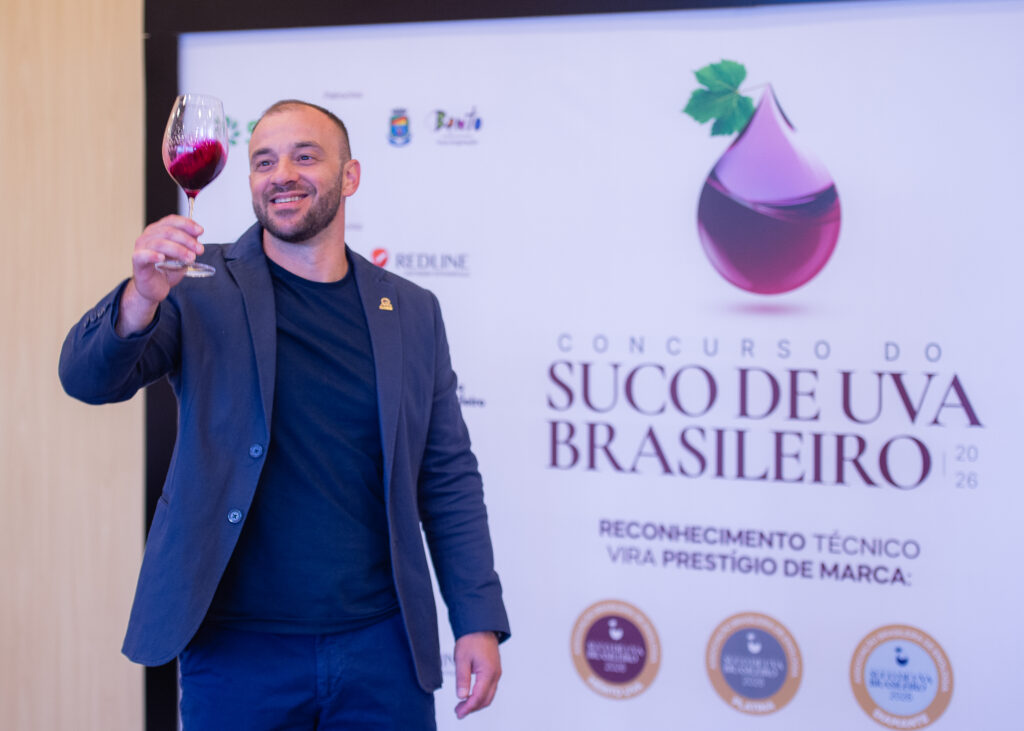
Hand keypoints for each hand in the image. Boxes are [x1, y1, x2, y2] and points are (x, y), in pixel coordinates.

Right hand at [117, 216, 203, 335]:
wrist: (155, 288)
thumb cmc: (166, 270)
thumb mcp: (182, 256)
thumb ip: (188, 245)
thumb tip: (197, 236)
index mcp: (158, 231)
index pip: (171, 221)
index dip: (187, 224)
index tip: (200, 231)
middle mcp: (148, 237)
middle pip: (168, 231)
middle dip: (187, 240)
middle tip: (199, 250)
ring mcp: (141, 248)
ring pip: (159, 243)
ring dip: (178, 250)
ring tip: (190, 258)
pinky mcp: (137, 262)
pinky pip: (143, 256)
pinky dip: (153, 255)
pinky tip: (161, 258)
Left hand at [453, 631, 500, 719]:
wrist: (480, 625)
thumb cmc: (471, 638)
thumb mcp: (462, 659)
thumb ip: (462, 679)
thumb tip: (461, 696)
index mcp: (488, 672)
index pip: (478, 697)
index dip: (468, 708)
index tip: (459, 713)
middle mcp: (495, 674)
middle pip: (486, 699)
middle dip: (472, 708)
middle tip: (459, 711)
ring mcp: (496, 672)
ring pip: (489, 695)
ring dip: (476, 703)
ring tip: (462, 705)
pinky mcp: (494, 670)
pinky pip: (490, 688)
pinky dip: (480, 696)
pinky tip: (471, 695)